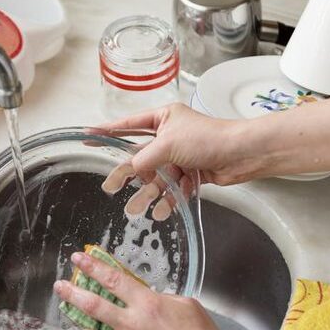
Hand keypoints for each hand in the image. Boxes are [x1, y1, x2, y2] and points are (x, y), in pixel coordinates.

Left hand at [54, 252, 225, 329]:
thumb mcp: (186, 306)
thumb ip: (162, 299)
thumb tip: (150, 298)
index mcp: (146, 304)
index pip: (112, 279)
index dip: (92, 266)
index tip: (78, 258)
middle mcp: (131, 324)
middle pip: (91, 304)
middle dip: (71, 292)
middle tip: (61, 286)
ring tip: (83, 327)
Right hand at [97, 103, 259, 219]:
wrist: (241, 154)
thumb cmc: (207, 139)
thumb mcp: (168, 144)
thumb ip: (144, 157)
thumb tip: (130, 169)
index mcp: (162, 118)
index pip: (128, 125)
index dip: (107, 131)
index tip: (87, 136)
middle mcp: (170, 136)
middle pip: (141, 157)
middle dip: (128, 175)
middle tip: (110, 188)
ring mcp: (181, 155)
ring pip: (157, 177)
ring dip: (148, 194)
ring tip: (135, 210)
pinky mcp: (192, 172)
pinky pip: (174, 187)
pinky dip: (169, 199)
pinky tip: (162, 211)